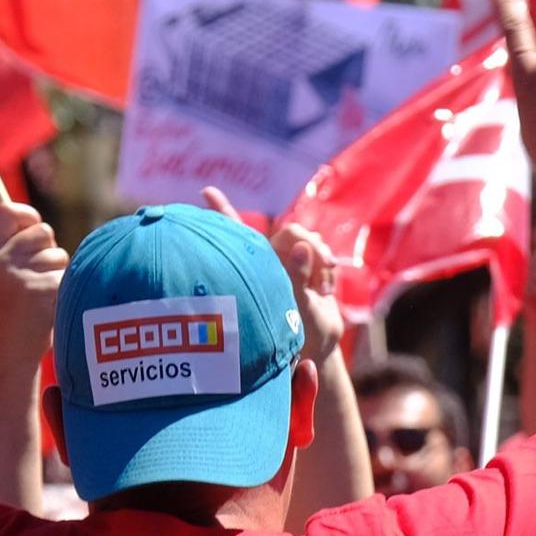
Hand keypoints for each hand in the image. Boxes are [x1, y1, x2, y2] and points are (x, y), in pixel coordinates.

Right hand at [0, 202, 68, 361]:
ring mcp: (20, 276)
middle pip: (43, 231)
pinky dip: (66, 290)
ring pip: (60, 255)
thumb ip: (13, 245)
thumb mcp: (3, 274)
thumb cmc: (15, 309)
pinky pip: (68, 276)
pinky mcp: (41, 290)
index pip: (7, 211)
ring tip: (42, 296)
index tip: (33, 225)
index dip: (27, 213)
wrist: (13, 352)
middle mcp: (1, 262)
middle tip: (37, 277)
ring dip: (59, 273)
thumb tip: (25, 214)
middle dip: (49, 250)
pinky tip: (50, 307)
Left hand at [202, 187, 341, 362]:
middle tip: (326, 267)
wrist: (318, 345)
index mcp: (255, 267)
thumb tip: (303, 246)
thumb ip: (298, 277)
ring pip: (311, 240)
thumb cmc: (298, 333)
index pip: (235, 233)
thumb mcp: (297, 309)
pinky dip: (328, 267)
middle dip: (313, 248)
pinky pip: (323, 250)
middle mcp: (269, 259)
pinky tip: (325, 289)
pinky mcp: (308, 261)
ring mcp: (288, 259)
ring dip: (322, 261)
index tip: (207, 191)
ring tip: (320, 290)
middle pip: (292, 232)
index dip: (221, 210)